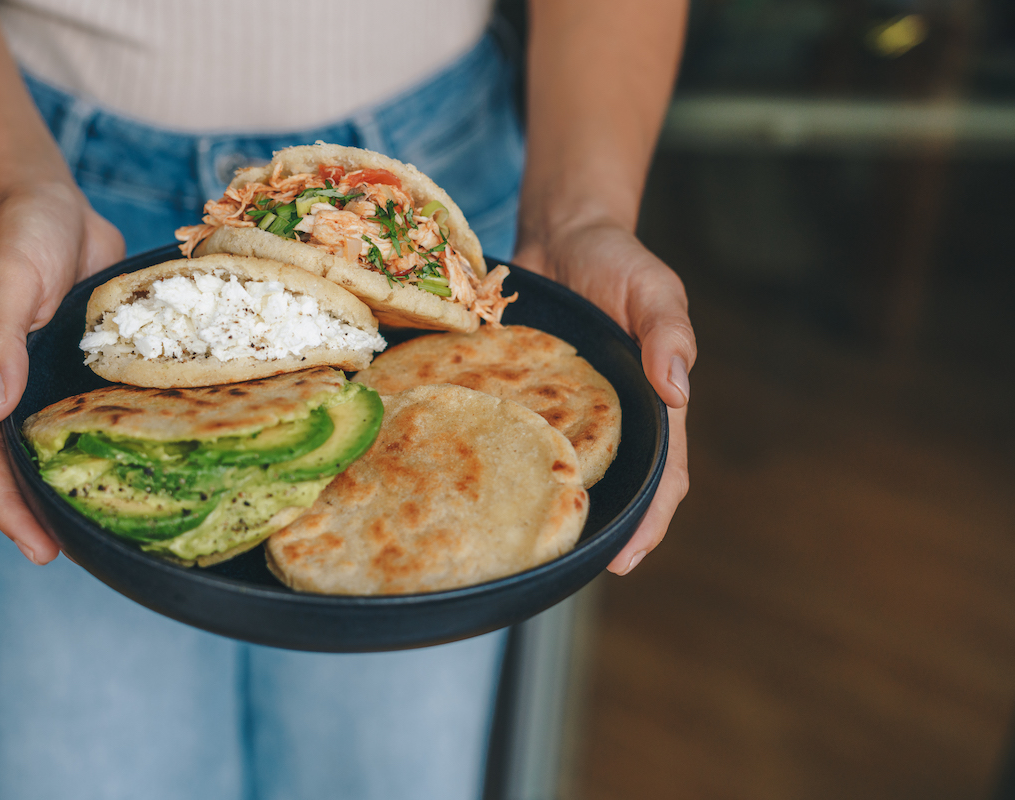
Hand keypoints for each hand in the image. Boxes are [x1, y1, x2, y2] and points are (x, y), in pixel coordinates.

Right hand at [0, 182, 124, 563]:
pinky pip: (81, 414)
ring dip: (68, 483)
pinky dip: (97, 442)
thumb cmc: (20, 234)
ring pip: (48, 445)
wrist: (50, 201)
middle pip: (14, 463)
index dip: (9, 506)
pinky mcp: (70, 367)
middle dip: (38, 510)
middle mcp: (1, 385)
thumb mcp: (5, 280)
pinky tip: (131, 464)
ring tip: (105, 527)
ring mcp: (36, 378)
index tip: (40, 549)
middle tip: (77, 555)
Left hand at [513, 221, 694, 574]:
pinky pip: (513, 435)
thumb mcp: (654, 288)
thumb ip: (669, 333)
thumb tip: (678, 390)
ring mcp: (564, 412)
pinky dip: (502, 460)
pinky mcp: (523, 396)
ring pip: (559, 471)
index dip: (649, 523)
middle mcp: (609, 418)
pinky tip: (473, 483)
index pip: (663, 476)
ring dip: (544, 506)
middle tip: (558, 566)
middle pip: (611, 488)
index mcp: (651, 404)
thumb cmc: (616, 259)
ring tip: (514, 546)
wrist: (560, 231)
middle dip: (593, 532)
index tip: (623, 561)